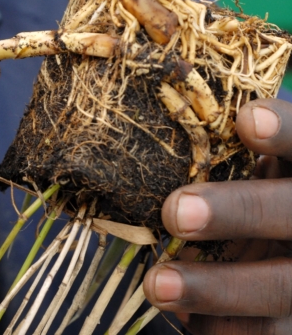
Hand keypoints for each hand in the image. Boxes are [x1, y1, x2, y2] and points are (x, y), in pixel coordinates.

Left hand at [144, 98, 291, 333]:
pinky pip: (266, 332)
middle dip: (238, 211)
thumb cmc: (248, 200)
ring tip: (157, 284)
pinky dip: (222, 326)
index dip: (286, 131)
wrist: (278, 247)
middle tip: (177, 212)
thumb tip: (153, 143)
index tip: (247, 118)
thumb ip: (223, 161)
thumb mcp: (246, 175)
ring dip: (216, 287)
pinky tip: (185, 318)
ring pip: (280, 286)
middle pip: (291, 213)